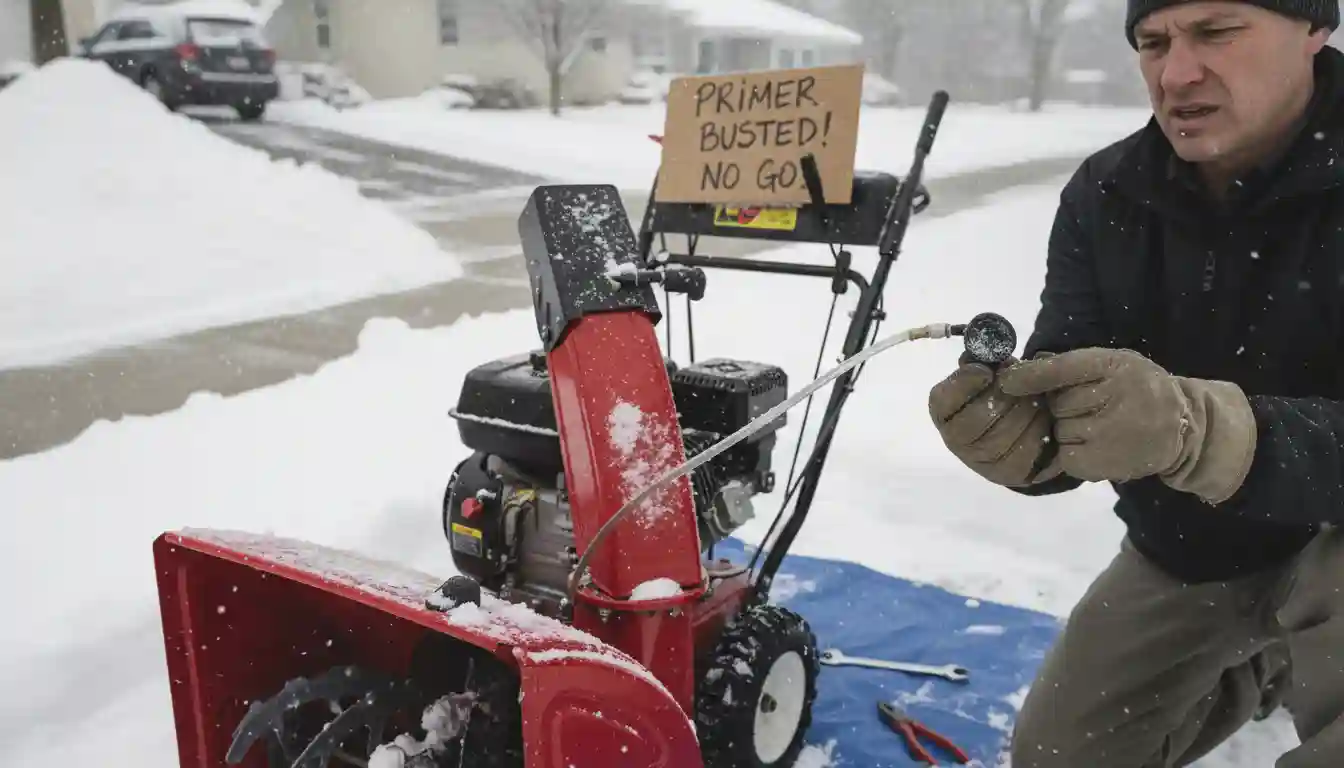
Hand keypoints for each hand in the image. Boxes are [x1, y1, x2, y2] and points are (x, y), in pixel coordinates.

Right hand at [928, 357, 1061, 487]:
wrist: (1029, 430)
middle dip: (1004, 397)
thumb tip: (986, 350)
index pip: (943, 401)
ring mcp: (981, 462)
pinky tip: (1044, 419)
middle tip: (1021, 385)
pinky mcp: (1008, 474)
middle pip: (976, 418)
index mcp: (945, 413)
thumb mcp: (995, 372)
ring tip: (1036, 399)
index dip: (965, 384)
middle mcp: (955, 441)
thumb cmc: (1007, 394)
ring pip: (1004, 434)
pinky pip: (1026, 451)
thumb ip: (987, 361)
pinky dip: (1039, 431)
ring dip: (1026, 411)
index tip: (987, 371)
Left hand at [997, 348, 1257, 503]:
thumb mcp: (1113, 365)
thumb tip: (1020, 371)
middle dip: (1064, 405)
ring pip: (1059, 429)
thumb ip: (1072, 366)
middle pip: (1056, 402)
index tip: (1006, 381)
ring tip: (1100, 427)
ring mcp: (1107, 434)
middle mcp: (1113, 397)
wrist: (1180, 428)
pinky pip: (1065, 453)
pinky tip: (1096, 446)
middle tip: (1093, 406)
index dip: (1032, 375)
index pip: (1064, 368)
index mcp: (1115, 366)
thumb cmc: (1138, 390)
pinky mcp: (1100, 464)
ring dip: (1069, 429)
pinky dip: (1073, 451)